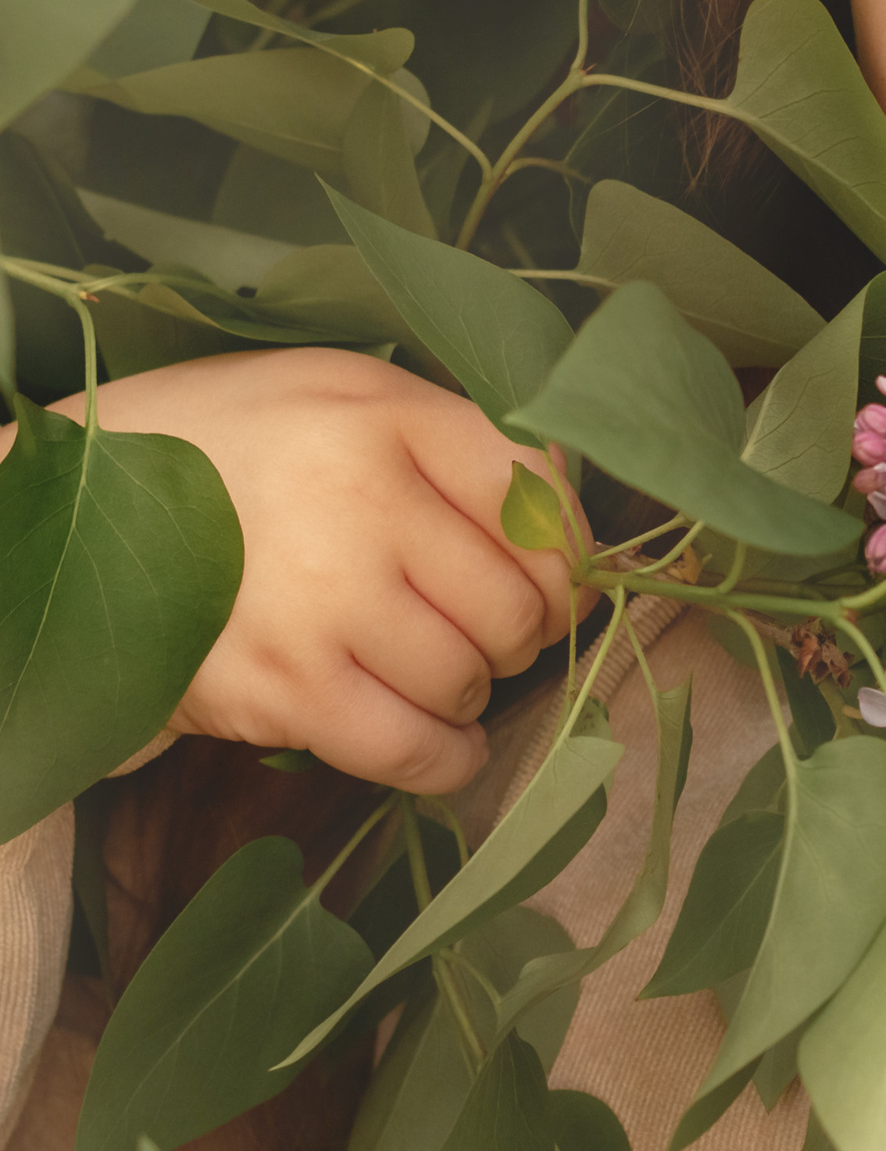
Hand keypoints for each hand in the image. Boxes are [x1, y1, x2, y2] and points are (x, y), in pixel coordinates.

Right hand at [3, 350, 579, 794]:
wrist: (56, 521)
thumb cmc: (213, 450)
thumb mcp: (323, 391)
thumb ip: (442, 433)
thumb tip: (560, 508)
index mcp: (378, 414)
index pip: (534, 493)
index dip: (565, 551)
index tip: (554, 578)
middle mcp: (360, 501)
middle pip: (515, 598)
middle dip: (520, 630)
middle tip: (489, 632)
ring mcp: (320, 601)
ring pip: (470, 675)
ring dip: (472, 689)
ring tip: (438, 672)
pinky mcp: (280, 688)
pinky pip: (411, 748)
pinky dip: (446, 758)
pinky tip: (442, 743)